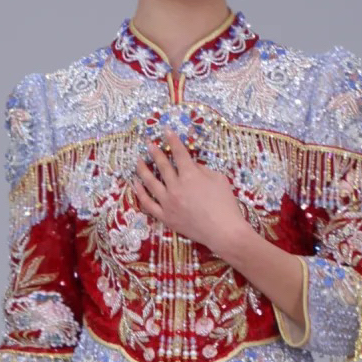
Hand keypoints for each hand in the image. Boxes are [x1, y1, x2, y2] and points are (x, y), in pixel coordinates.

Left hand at [130, 127, 245, 257]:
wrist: (223, 231)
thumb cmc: (225, 204)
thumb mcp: (219, 179)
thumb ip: (202, 169)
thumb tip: (190, 164)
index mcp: (190, 175)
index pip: (178, 153)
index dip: (172, 140)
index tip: (165, 130)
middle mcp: (175, 186)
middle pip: (162, 165)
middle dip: (154, 152)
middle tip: (148, 143)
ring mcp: (168, 203)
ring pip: (150, 183)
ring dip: (142, 170)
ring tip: (138, 161)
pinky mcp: (166, 217)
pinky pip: (148, 204)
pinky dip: (140, 193)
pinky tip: (136, 184)